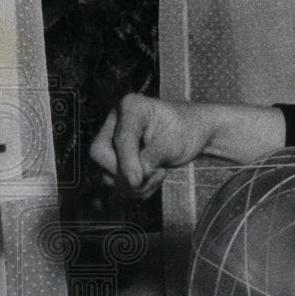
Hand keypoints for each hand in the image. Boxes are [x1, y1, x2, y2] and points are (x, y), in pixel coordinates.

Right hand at [89, 94, 206, 197]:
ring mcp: (113, 141)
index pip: (119, 138)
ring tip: (160, 174)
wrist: (194, 133)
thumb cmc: (187, 130)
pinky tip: (154, 178)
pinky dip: (137, 188)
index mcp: (131, 107)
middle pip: (100, 155)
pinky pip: (117, 183)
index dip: (126, 161)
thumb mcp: (173, 143)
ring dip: (135, 185)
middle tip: (158, 174)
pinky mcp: (117, 159)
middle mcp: (116, 121)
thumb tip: (132, 179)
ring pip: (107, 173)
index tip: (137, 180)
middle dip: (126, 173)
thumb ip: (150, 158)